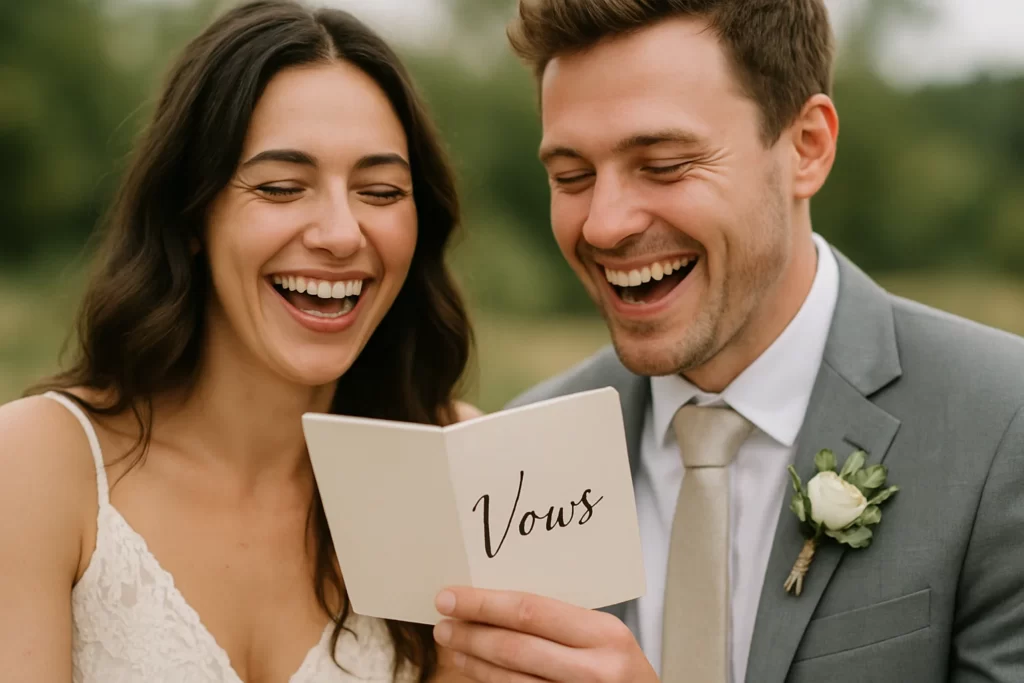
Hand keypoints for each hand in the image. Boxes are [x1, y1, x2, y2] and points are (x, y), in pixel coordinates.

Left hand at [432, 586, 657, 682]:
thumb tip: (498, 599)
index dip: (484, 603)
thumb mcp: (607, 637)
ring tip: (451, 644)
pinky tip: (474, 670)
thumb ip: (563, 620)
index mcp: (605, 634)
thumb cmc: (622, 669)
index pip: (531, 611)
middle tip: (442, 621)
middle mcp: (595, 670)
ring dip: (474, 661)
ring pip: (511, 680)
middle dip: (471, 632)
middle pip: (515, 647)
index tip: (450, 596)